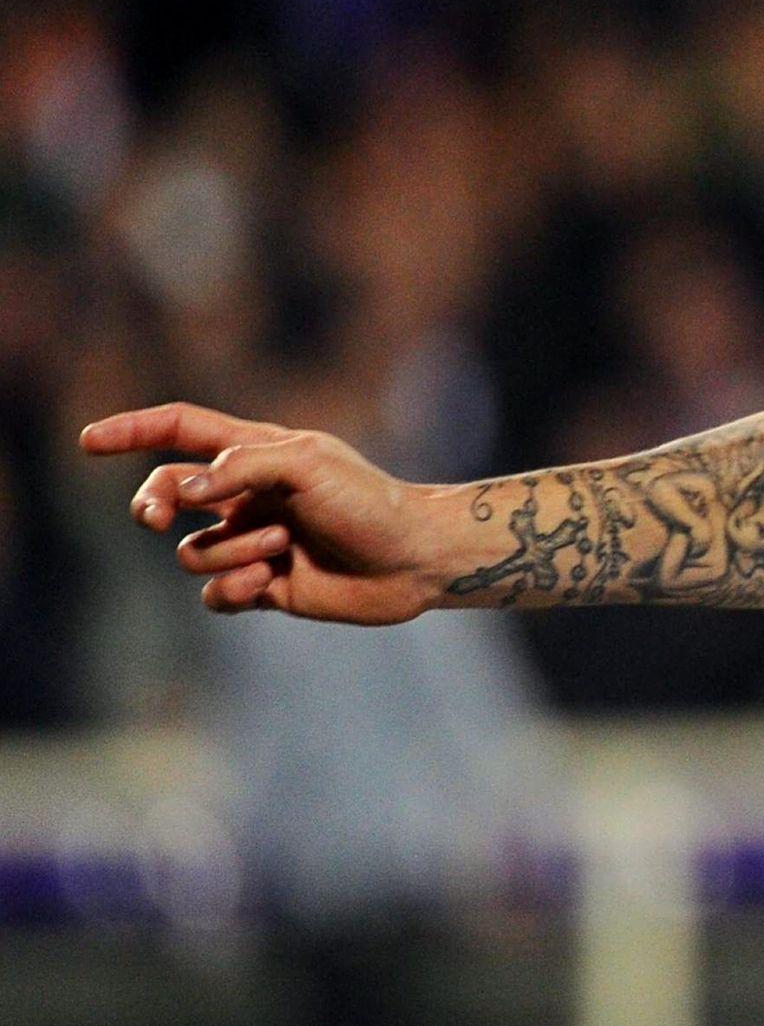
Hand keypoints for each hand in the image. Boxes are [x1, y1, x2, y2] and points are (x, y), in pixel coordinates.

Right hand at [81, 401, 441, 624]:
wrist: (415, 559)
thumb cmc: (370, 502)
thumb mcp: (307, 465)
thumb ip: (239, 466)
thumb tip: (183, 488)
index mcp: (258, 454)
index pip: (181, 432)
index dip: (133, 433)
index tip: (87, 443)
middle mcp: (249, 497)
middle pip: (167, 495)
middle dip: (151, 505)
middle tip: (154, 517)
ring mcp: (254, 542)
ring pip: (193, 552)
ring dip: (227, 550)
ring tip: (279, 546)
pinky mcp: (265, 586)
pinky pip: (215, 594)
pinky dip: (232, 588)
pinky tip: (271, 581)